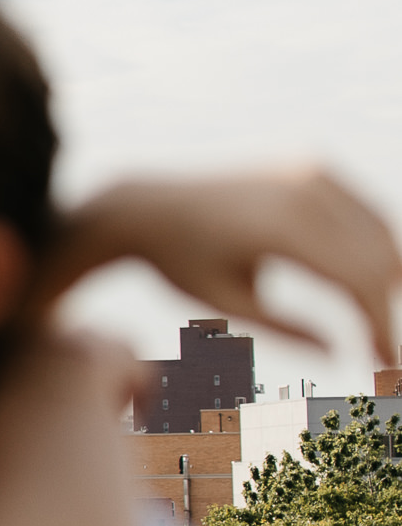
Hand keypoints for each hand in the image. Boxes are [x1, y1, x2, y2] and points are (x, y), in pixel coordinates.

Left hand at [42, 170, 399, 367]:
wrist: (148, 206)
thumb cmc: (179, 262)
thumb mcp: (224, 303)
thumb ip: (284, 330)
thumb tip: (340, 354)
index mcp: (279, 225)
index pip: (356, 279)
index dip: (378, 323)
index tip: (384, 362)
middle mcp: (301, 187)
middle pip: (377, 256)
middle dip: (383, 305)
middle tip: (378, 349)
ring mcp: (309, 169)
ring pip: (380, 231)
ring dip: (385, 277)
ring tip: (370, 321)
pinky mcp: (312, 163)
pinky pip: (363, 210)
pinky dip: (372, 247)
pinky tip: (363, 284)